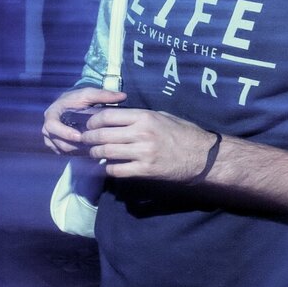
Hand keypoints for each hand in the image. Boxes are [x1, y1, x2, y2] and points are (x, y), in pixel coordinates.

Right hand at [42, 87, 125, 154]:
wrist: (71, 104)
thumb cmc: (78, 98)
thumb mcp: (89, 94)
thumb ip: (104, 95)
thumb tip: (122, 96)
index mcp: (52, 113)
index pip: (52, 126)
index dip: (64, 133)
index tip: (79, 136)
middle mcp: (48, 127)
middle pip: (56, 140)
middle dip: (73, 145)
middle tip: (90, 146)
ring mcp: (50, 137)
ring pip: (61, 148)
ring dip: (75, 150)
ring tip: (92, 150)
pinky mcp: (56, 144)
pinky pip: (64, 152)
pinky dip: (75, 153)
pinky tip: (89, 151)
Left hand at [82, 107, 215, 182]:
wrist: (204, 156)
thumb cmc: (183, 133)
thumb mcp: (162, 116)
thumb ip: (139, 117)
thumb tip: (116, 116)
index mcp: (144, 117)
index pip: (107, 116)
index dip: (92, 121)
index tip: (87, 124)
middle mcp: (141, 133)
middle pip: (102, 134)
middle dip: (88, 137)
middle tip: (83, 139)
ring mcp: (142, 153)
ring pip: (106, 152)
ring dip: (94, 153)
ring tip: (91, 153)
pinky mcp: (145, 170)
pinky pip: (117, 170)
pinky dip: (107, 169)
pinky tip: (104, 167)